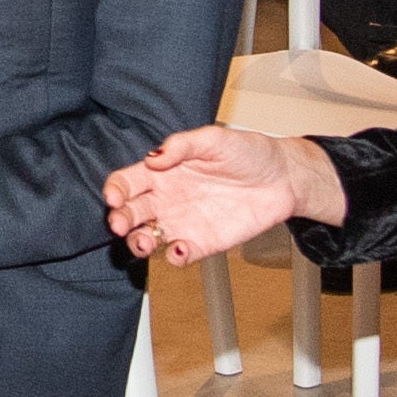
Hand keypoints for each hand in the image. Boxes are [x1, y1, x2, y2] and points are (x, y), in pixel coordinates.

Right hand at [107, 124, 334, 264]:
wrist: (283, 178)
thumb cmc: (248, 153)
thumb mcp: (216, 139)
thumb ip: (183, 145)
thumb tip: (154, 158)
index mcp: (163, 171)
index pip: (127, 182)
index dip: (115, 190)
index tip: (114, 197)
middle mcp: (167, 198)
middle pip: (130, 212)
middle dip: (119, 219)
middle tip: (120, 222)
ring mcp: (182, 222)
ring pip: (147, 238)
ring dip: (138, 243)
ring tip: (144, 242)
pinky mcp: (202, 243)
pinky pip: (179, 256)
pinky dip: (174, 258)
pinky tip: (180, 250)